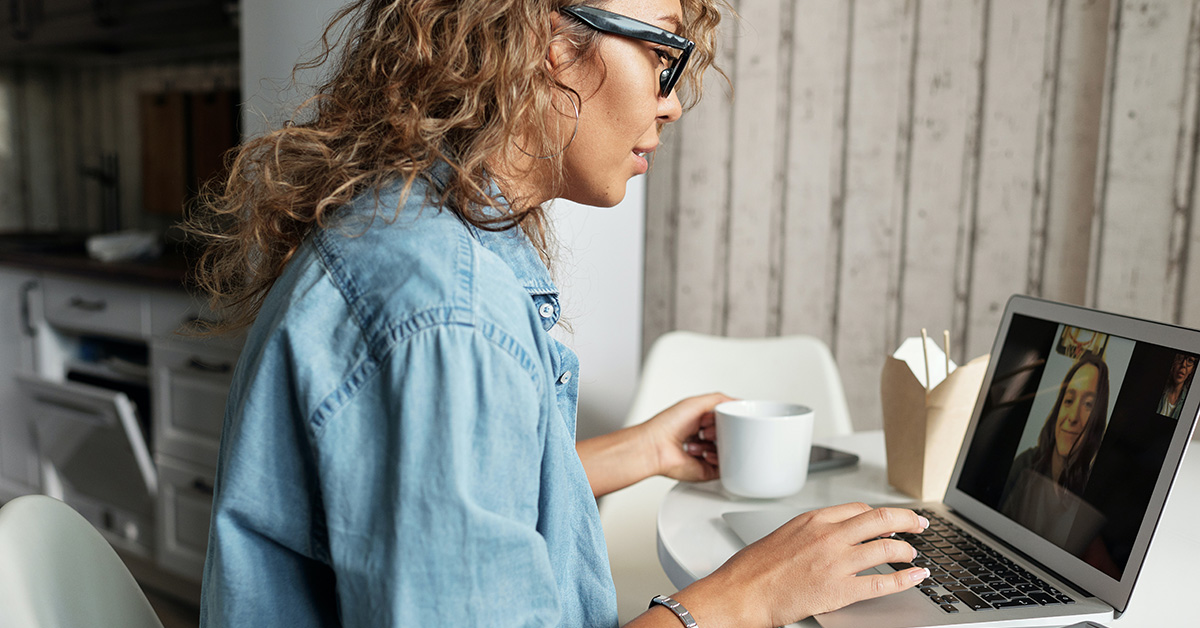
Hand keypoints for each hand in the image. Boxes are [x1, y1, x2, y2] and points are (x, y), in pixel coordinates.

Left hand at [640, 392, 731, 481]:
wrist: (655, 447)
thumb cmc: (667, 425)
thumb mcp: (696, 402)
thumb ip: (720, 400)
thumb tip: (739, 402)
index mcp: (701, 422)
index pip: (726, 420)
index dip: (726, 417)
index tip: (721, 416)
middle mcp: (704, 439)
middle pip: (729, 435)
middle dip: (722, 430)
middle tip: (708, 429)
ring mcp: (706, 454)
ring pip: (728, 451)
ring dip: (717, 443)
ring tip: (702, 439)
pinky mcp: (707, 470)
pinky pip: (725, 468)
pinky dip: (718, 459)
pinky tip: (705, 453)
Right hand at [675, 503, 930, 626]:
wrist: (742, 592)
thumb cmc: (753, 568)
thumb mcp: (783, 535)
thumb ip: (811, 532)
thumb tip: (832, 535)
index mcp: (813, 519)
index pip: (859, 509)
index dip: (880, 515)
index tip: (890, 519)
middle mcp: (829, 535)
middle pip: (881, 519)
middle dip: (907, 520)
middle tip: (919, 524)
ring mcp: (837, 562)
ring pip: (887, 547)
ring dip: (908, 551)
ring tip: (914, 555)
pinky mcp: (840, 590)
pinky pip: (884, 582)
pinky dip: (906, 578)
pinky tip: (916, 577)